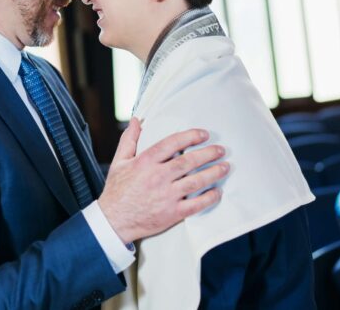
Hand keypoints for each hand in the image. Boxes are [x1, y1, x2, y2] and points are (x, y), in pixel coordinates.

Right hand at [98, 117, 228, 244]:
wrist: (114, 221)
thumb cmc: (116, 190)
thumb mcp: (119, 161)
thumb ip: (129, 139)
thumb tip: (136, 120)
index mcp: (145, 162)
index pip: (172, 143)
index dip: (190, 136)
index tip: (204, 134)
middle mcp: (158, 177)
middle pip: (188, 162)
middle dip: (208, 154)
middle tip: (221, 149)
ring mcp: (166, 196)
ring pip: (196, 182)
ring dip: (213, 173)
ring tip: (225, 167)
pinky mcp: (172, 214)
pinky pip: (196, 205)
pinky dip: (209, 198)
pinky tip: (218, 192)